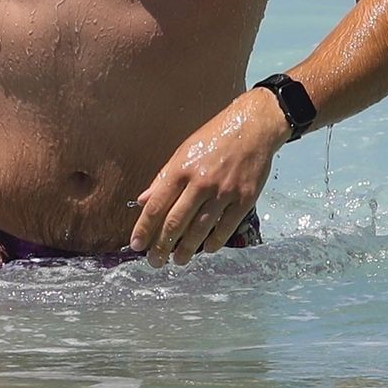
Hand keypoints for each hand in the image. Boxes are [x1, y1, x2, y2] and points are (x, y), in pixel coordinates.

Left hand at [128, 91, 289, 266]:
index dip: (144, 229)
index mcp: (181, 169)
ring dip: (186, 249)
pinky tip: (206, 249)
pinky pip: (226, 227)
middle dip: (161, 246)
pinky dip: (214, 242)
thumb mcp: (182, 151)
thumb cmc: (214, 137)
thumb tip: (143, 201)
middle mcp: (200, 182)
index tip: (136, 245)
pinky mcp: (244, 199)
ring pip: (200, 229)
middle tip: (154, 261)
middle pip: (176, 222)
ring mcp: (223, 192)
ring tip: (177, 260)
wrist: (252, 127)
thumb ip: (163, 178)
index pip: (156, 206)